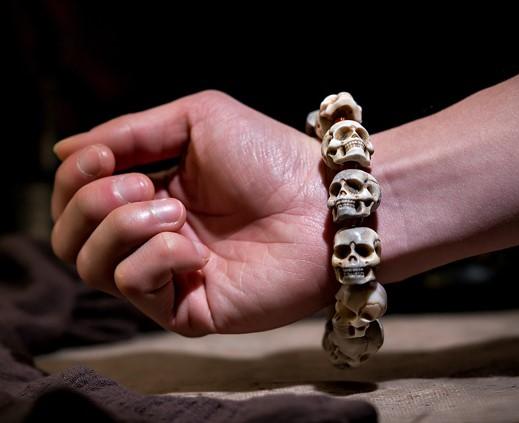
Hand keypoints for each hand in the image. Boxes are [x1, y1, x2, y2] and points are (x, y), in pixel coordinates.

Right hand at [51, 91, 333, 335]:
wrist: (323, 204)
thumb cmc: (269, 156)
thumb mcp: (197, 120)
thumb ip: (130, 132)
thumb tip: (63, 151)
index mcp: (149, 191)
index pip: (76, 195)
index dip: (75, 177)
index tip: (104, 156)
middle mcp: (151, 235)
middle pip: (69, 235)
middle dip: (91, 202)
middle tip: (141, 183)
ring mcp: (168, 274)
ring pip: (91, 265)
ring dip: (122, 227)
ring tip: (175, 210)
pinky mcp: (187, 308)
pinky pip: (133, 287)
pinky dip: (156, 258)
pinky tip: (194, 247)